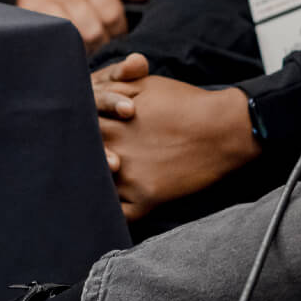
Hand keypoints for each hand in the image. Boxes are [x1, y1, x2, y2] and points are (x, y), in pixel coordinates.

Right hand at [21, 0, 151, 53]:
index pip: (111, 12)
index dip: (119, 28)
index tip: (119, 33)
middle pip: (94, 29)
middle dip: (103, 40)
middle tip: (104, 41)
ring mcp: (47, 2)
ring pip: (74, 36)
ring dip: (84, 45)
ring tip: (88, 44)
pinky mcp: (31, 11)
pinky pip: (53, 34)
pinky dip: (64, 41)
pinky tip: (69, 42)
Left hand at [92, 64, 259, 220]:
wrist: (224, 128)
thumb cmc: (187, 103)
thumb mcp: (147, 85)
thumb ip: (113, 88)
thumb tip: (89, 94)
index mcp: (110, 122)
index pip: (76, 133)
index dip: (75, 136)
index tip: (76, 140)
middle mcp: (115, 150)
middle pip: (82, 161)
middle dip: (80, 162)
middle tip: (76, 166)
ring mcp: (129, 177)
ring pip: (95, 188)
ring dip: (91, 187)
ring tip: (86, 188)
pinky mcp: (146, 199)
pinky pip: (118, 215)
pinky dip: (110, 213)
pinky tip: (108, 209)